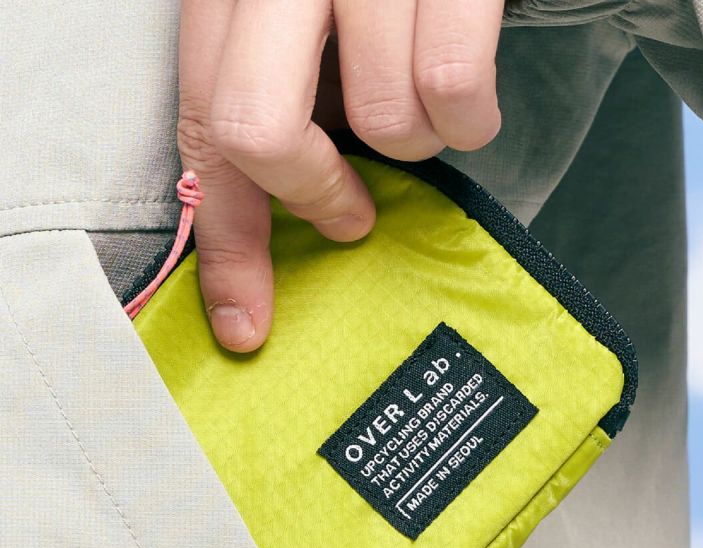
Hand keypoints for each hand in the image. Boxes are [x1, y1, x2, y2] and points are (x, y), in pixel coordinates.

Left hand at [178, 0, 503, 351]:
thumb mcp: (305, 37)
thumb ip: (279, 106)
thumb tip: (280, 226)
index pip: (202, 132)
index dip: (225, 246)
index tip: (246, 326)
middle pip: (255, 130)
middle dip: (314, 194)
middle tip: (352, 214)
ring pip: (383, 120)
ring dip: (418, 142)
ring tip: (424, 104)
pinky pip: (454, 84)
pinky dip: (472, 114)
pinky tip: (468, 92)